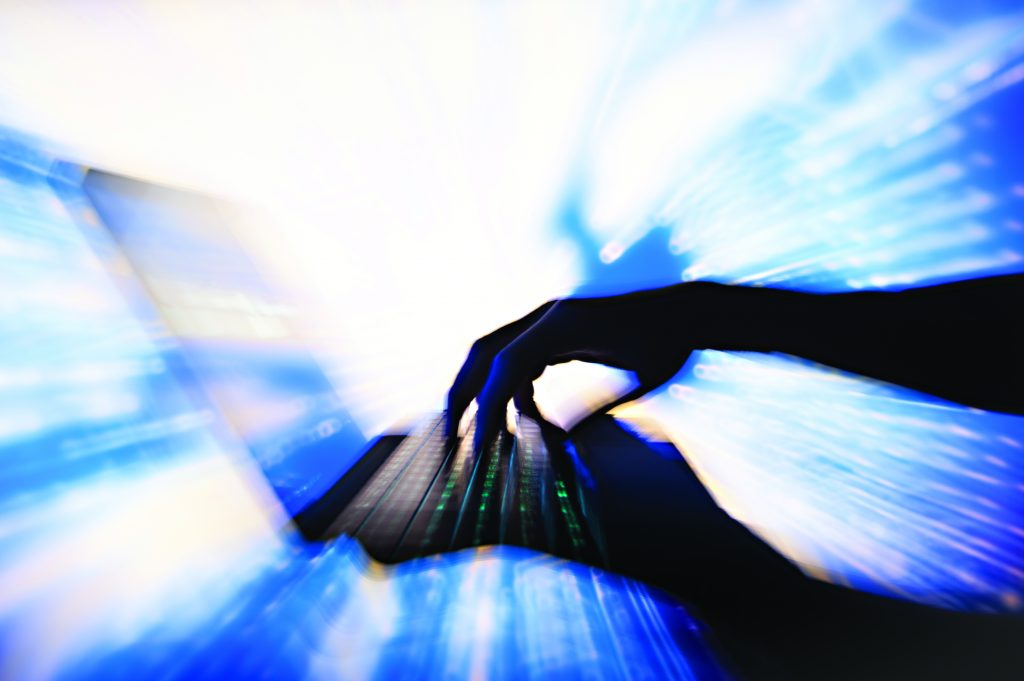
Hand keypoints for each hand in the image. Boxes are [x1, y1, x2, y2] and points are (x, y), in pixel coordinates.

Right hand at [446, 284, 698, 451]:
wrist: (688, 312)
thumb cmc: (669, 343)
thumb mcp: (639, 379)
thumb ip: (598, 410)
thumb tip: (563, 452)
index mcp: (563, 324)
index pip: (505, 366)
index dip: (486, 407)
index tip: (479, 446)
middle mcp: (549, 316)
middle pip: (484, 353)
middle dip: (463, 395)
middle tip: (451, 437)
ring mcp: (550, 320)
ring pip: (497, 354)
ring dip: (484, 392)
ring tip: (483, 434)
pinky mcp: (558, 329)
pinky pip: (521, 357)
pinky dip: (514, 387)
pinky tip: (527, 415)